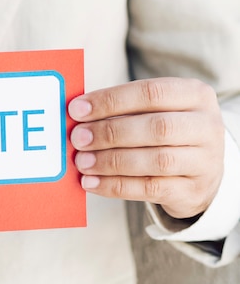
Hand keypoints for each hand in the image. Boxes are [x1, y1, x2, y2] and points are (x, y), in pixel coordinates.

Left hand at [68, 77, 224, 219]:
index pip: (151, 93)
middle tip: (79, 138)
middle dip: (110, 132)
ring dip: (111, 161)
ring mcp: (205, 161)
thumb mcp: (153, 113)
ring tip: (83, 162)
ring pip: (156, 161)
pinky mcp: (193, 191)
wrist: (200, 173)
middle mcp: (206, 126)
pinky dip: (116, 186)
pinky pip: (151, 189)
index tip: (77, 109)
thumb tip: (77, 115)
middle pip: (156, 127)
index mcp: (195, 95)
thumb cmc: (166, 134)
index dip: (110, 100)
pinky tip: (92, 182)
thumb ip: (120, 111)